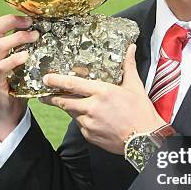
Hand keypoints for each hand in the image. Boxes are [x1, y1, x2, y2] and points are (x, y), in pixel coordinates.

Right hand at [0, 14, 38, 140]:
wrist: (10, 111)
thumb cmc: (18, 84)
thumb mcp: (22, 64)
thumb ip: (27, 49)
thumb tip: (46, 33)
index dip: (12, 18)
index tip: (30, 18)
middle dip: (14, 23)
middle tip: (33, 25)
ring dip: (18, 38)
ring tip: (35, 37)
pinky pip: (2, 67)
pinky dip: (14, 59)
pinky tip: (26, 56)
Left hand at [40, 44, 165, 153]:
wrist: (145, 140)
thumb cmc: (141, 113)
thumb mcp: (135, 86)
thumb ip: (129, 66)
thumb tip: (130, 48)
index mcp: (101, 92)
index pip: (72, 84)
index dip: (56, 80)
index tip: (46, 78)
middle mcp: (91, 107)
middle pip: (64, 101)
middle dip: (52, 97)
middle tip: (44, 94)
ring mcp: (88, 123)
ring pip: (72, 113)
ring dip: (71, 108)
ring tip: (73, 104)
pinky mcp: (89, 136)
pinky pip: (80, 125)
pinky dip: (82, 120)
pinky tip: (92, 118)